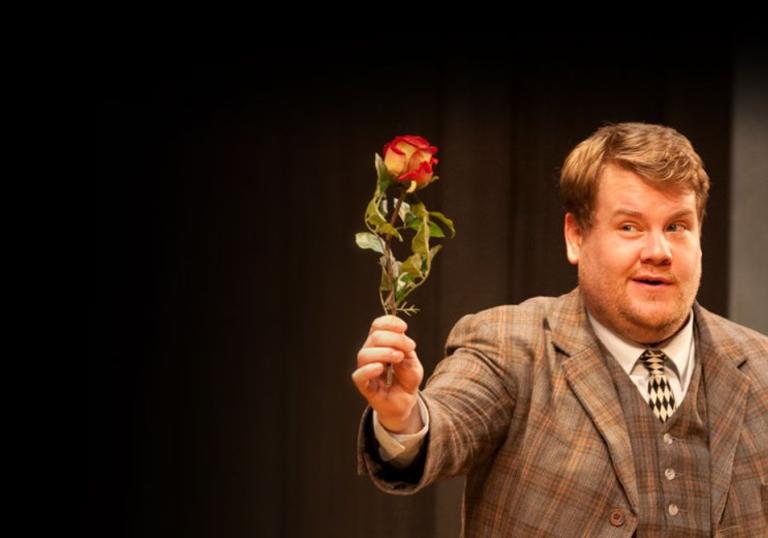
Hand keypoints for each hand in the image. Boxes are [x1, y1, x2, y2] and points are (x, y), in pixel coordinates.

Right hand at [351, 315, 423, 433]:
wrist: (406, 401)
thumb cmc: (407, 379)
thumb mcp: (413, 363)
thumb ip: (406, 353)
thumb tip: (398, 346)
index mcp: (380, 343)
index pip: (377, 325)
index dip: (389, 323)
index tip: (403, 328)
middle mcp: (370, 353)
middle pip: (374, 337)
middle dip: (394, 339)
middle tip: (410, 347)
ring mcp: (365, 368)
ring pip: (365, 354)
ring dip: (384, 352)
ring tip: (399, 357)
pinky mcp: (364, 385)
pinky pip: (359, 375)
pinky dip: (369, 369)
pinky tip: (380, 368)